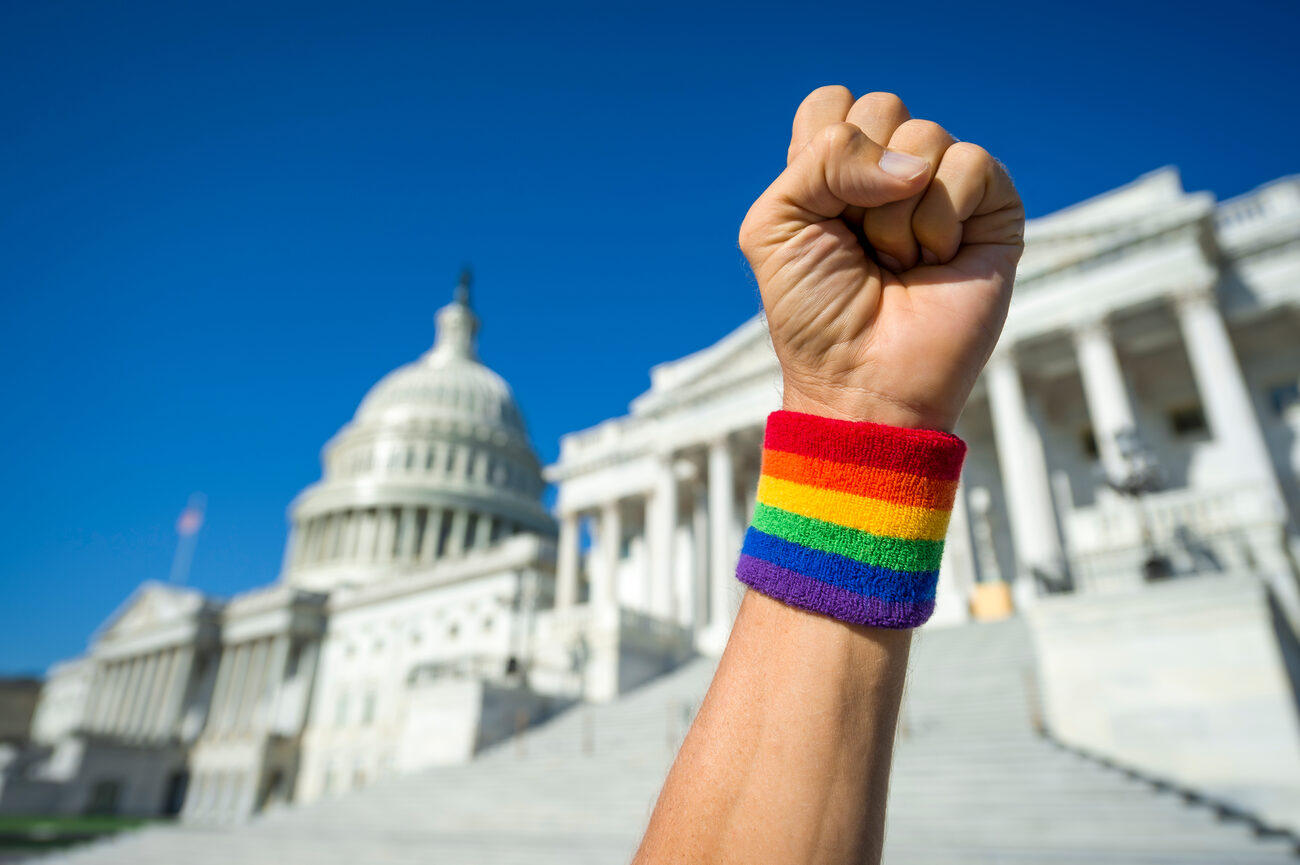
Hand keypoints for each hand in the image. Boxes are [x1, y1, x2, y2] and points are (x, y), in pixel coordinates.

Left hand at [739, 87, 1024, 430]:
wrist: (862, 379)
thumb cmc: (814, 312)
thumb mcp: (777, 224)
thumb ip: (820, 159)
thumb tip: (911, 164)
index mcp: (835, 168)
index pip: (833, 104)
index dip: (821, 153)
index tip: (819, 215)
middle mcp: (892, 170)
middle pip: (880, 107)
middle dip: (857, 184)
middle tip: (860, 245)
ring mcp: (944, 186)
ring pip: (926, 134)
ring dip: (898, 215)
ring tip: (898, 263)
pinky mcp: (993, 209)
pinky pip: (972, 163)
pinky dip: (942, 219)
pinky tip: (937, 261)